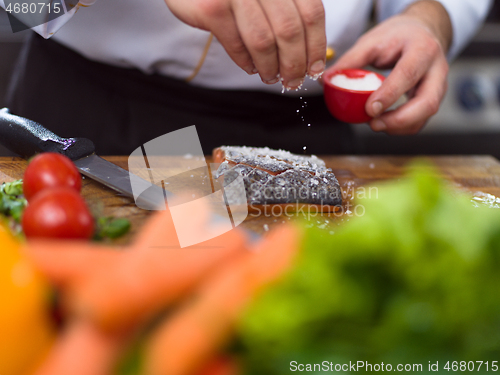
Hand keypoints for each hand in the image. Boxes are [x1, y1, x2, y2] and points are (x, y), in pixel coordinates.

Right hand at [163, 0, 326, 88]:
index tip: (314, 67)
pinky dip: (245, 62)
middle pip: (290, 31)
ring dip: (270, 67)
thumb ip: (287, 9)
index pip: (312, 13)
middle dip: (294, 64)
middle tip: (292, 81)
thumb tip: (309, 52)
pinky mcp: (212, 7)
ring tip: (270, 76)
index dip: (316, 45)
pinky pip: (237, 44)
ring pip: (264, 42)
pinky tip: (250, 66)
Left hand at [328, 1, 451, 133]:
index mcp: (421, 48)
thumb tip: (325, 80)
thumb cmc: (397, 37)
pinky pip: (420, 120)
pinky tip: (383, 123)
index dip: (389, 95)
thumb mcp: (372, 42)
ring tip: (375, 124)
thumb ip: (350, 61)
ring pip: (425, 115)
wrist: (421, 33)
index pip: (408, 74)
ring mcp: (438, 86)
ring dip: (399, 127)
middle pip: (427, 102)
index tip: (369, 109)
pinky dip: (401, 127)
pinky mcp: (432, 99)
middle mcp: (436, 69)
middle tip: (373, 124)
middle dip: (399, 120)